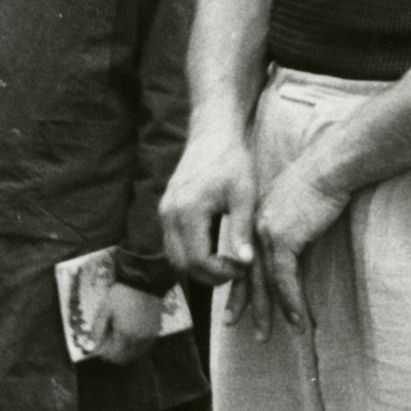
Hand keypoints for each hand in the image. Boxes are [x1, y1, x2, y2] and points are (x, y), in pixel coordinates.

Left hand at [91, 281, 162, 366]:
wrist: (142, 282)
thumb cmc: (121, 295)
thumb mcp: (104, 311)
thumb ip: (97, 330)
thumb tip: (93, 346)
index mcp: (125, 334)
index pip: (113, 355)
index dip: (103, 353)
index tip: (97, 347)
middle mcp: (139, 339)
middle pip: (125, 358)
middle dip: (113, 355)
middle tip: (105, 344)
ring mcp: (149, 336)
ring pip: (136, 354)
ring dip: (125, 352)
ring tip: (116, 340)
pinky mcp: (156, 331)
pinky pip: (145, 347)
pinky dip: (135, 348)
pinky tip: (128, 340)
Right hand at [161, 116, 258, 294]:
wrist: (213, 135)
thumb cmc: (233, 162)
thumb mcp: (245, 195)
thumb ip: (242, 230)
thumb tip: (246, 262)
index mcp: (188, 211)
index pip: (197, 260)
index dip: (219, 273)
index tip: (241, 269)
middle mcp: (170, 214)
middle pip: (180, 264)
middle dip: (207, 276)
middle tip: (234, 272)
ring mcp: (164, 212)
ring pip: (173, 256)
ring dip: (196, 267)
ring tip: (224, 263)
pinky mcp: (165, 209)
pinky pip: (171, 243)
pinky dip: (189, 254)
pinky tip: (212, 250)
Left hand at [249, 150, 348, 332]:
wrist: (330, 166)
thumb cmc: (323, 182)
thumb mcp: (299, 207)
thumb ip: (291, 226)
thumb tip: (295, 241)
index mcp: (257, 221)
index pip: (243, 259)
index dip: (237, 282)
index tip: (233, 302)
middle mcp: (256, 230)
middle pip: (247, 274)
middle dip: (242, 302)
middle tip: (231, 324)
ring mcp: (267, 235)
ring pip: (264, 282)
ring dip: (269, 311)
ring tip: (265, 335)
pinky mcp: (283, 239)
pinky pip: (285, 279)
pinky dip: (291, 301)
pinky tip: (297, 320)